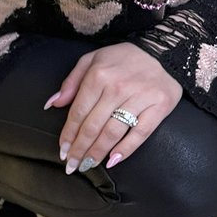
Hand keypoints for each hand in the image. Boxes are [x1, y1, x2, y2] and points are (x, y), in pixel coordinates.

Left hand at [44, 43, 181, 173]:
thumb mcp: (92, 59)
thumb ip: (71, 82)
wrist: (163, 50)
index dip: (68, 135)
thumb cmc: (123, 57)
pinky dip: (126, 149)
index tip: (62, 151)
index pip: (78, 113)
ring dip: (97, 152)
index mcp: (98, 76)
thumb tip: (53, 104)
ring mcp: (139, 98)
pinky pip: (140, 133)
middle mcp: (117, 88)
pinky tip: (113, 160)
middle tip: (72, 165)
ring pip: (113, 132)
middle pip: (93, 126)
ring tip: (88, 165)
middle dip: (80, 149)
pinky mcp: (159, 106)